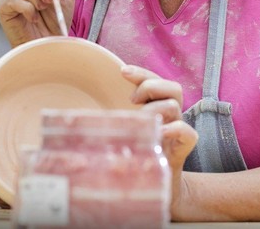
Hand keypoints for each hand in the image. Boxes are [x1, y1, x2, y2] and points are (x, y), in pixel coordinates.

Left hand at [119, 64, 197, 221]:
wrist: (154, 187)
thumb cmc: (133, 155)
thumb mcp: (120, 133)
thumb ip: (109, 121)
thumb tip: (71, 116)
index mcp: (155, 105)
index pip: (153, 80)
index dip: (141, 73)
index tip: (123, 72)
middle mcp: (168, 115)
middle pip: (172, 87)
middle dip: (151, 85)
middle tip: (132, 99)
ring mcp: (176, 130)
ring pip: (176, 105)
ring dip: (156, 107)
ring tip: (141, 120)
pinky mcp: (181, 149)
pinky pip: (188, 133)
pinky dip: (175, 129)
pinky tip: (160, 133)